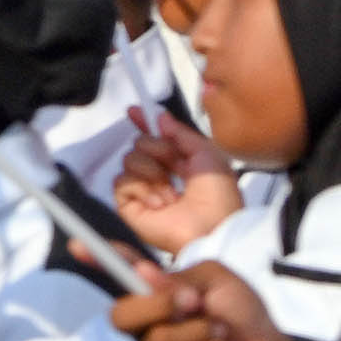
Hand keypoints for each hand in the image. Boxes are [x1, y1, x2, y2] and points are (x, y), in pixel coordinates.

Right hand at [113, 110, 240, 254]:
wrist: (210, 230)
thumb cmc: (218, 199)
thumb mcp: (209, 156)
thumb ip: (183, 133)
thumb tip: (160, 118)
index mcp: (181, 163)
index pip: (155, 138)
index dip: (145, 123)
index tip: (136, 111)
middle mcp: (160, 175)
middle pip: (140, 143)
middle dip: (159, 150)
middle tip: (176, 167)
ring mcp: (144, 190)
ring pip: (129, 159)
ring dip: (154, 173)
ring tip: (172, 194)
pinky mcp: (130, 206)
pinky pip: (122, 182)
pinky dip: (143, 189)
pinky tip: (159, 203)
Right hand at [113, 265, 319, 340]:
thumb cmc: (242, 313)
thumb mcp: (220, 281)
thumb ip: (183, 278)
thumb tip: (143, 274)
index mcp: (155, 292)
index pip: (119, 274)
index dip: (96, 260)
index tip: (77, 245)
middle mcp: (146, 323)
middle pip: (121, 314)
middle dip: (156, 306)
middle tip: (192, 302)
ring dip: (196, 332)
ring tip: (221, 332)